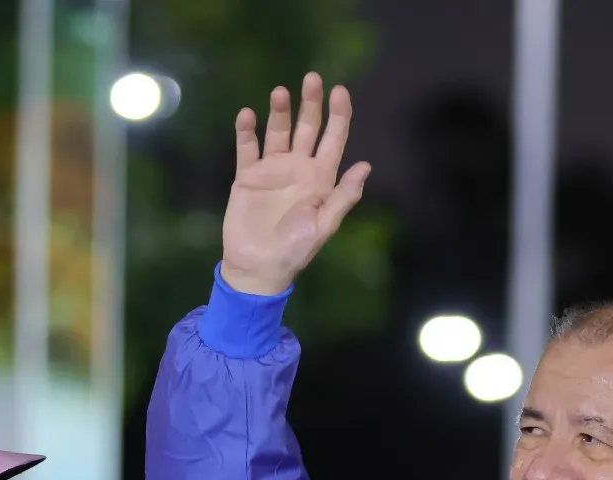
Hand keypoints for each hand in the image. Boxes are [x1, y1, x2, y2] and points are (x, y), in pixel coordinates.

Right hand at [220, 72, 371, 295]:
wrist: (258, 268)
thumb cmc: (294, 250)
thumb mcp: (324, 226)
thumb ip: (343, 197)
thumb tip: (365, 166)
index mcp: (321, 178)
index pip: (333, 139)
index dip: (338, 115)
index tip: (340, 91)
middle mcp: (298, 168)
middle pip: (307, 128)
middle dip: (311, 103)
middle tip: (312, 78)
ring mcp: (272, 170)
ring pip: (278, 132)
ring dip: (280, 112)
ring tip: (280, 92)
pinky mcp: (247, 176)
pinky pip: (247, 148)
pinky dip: (246, 131)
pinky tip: (246, 115)